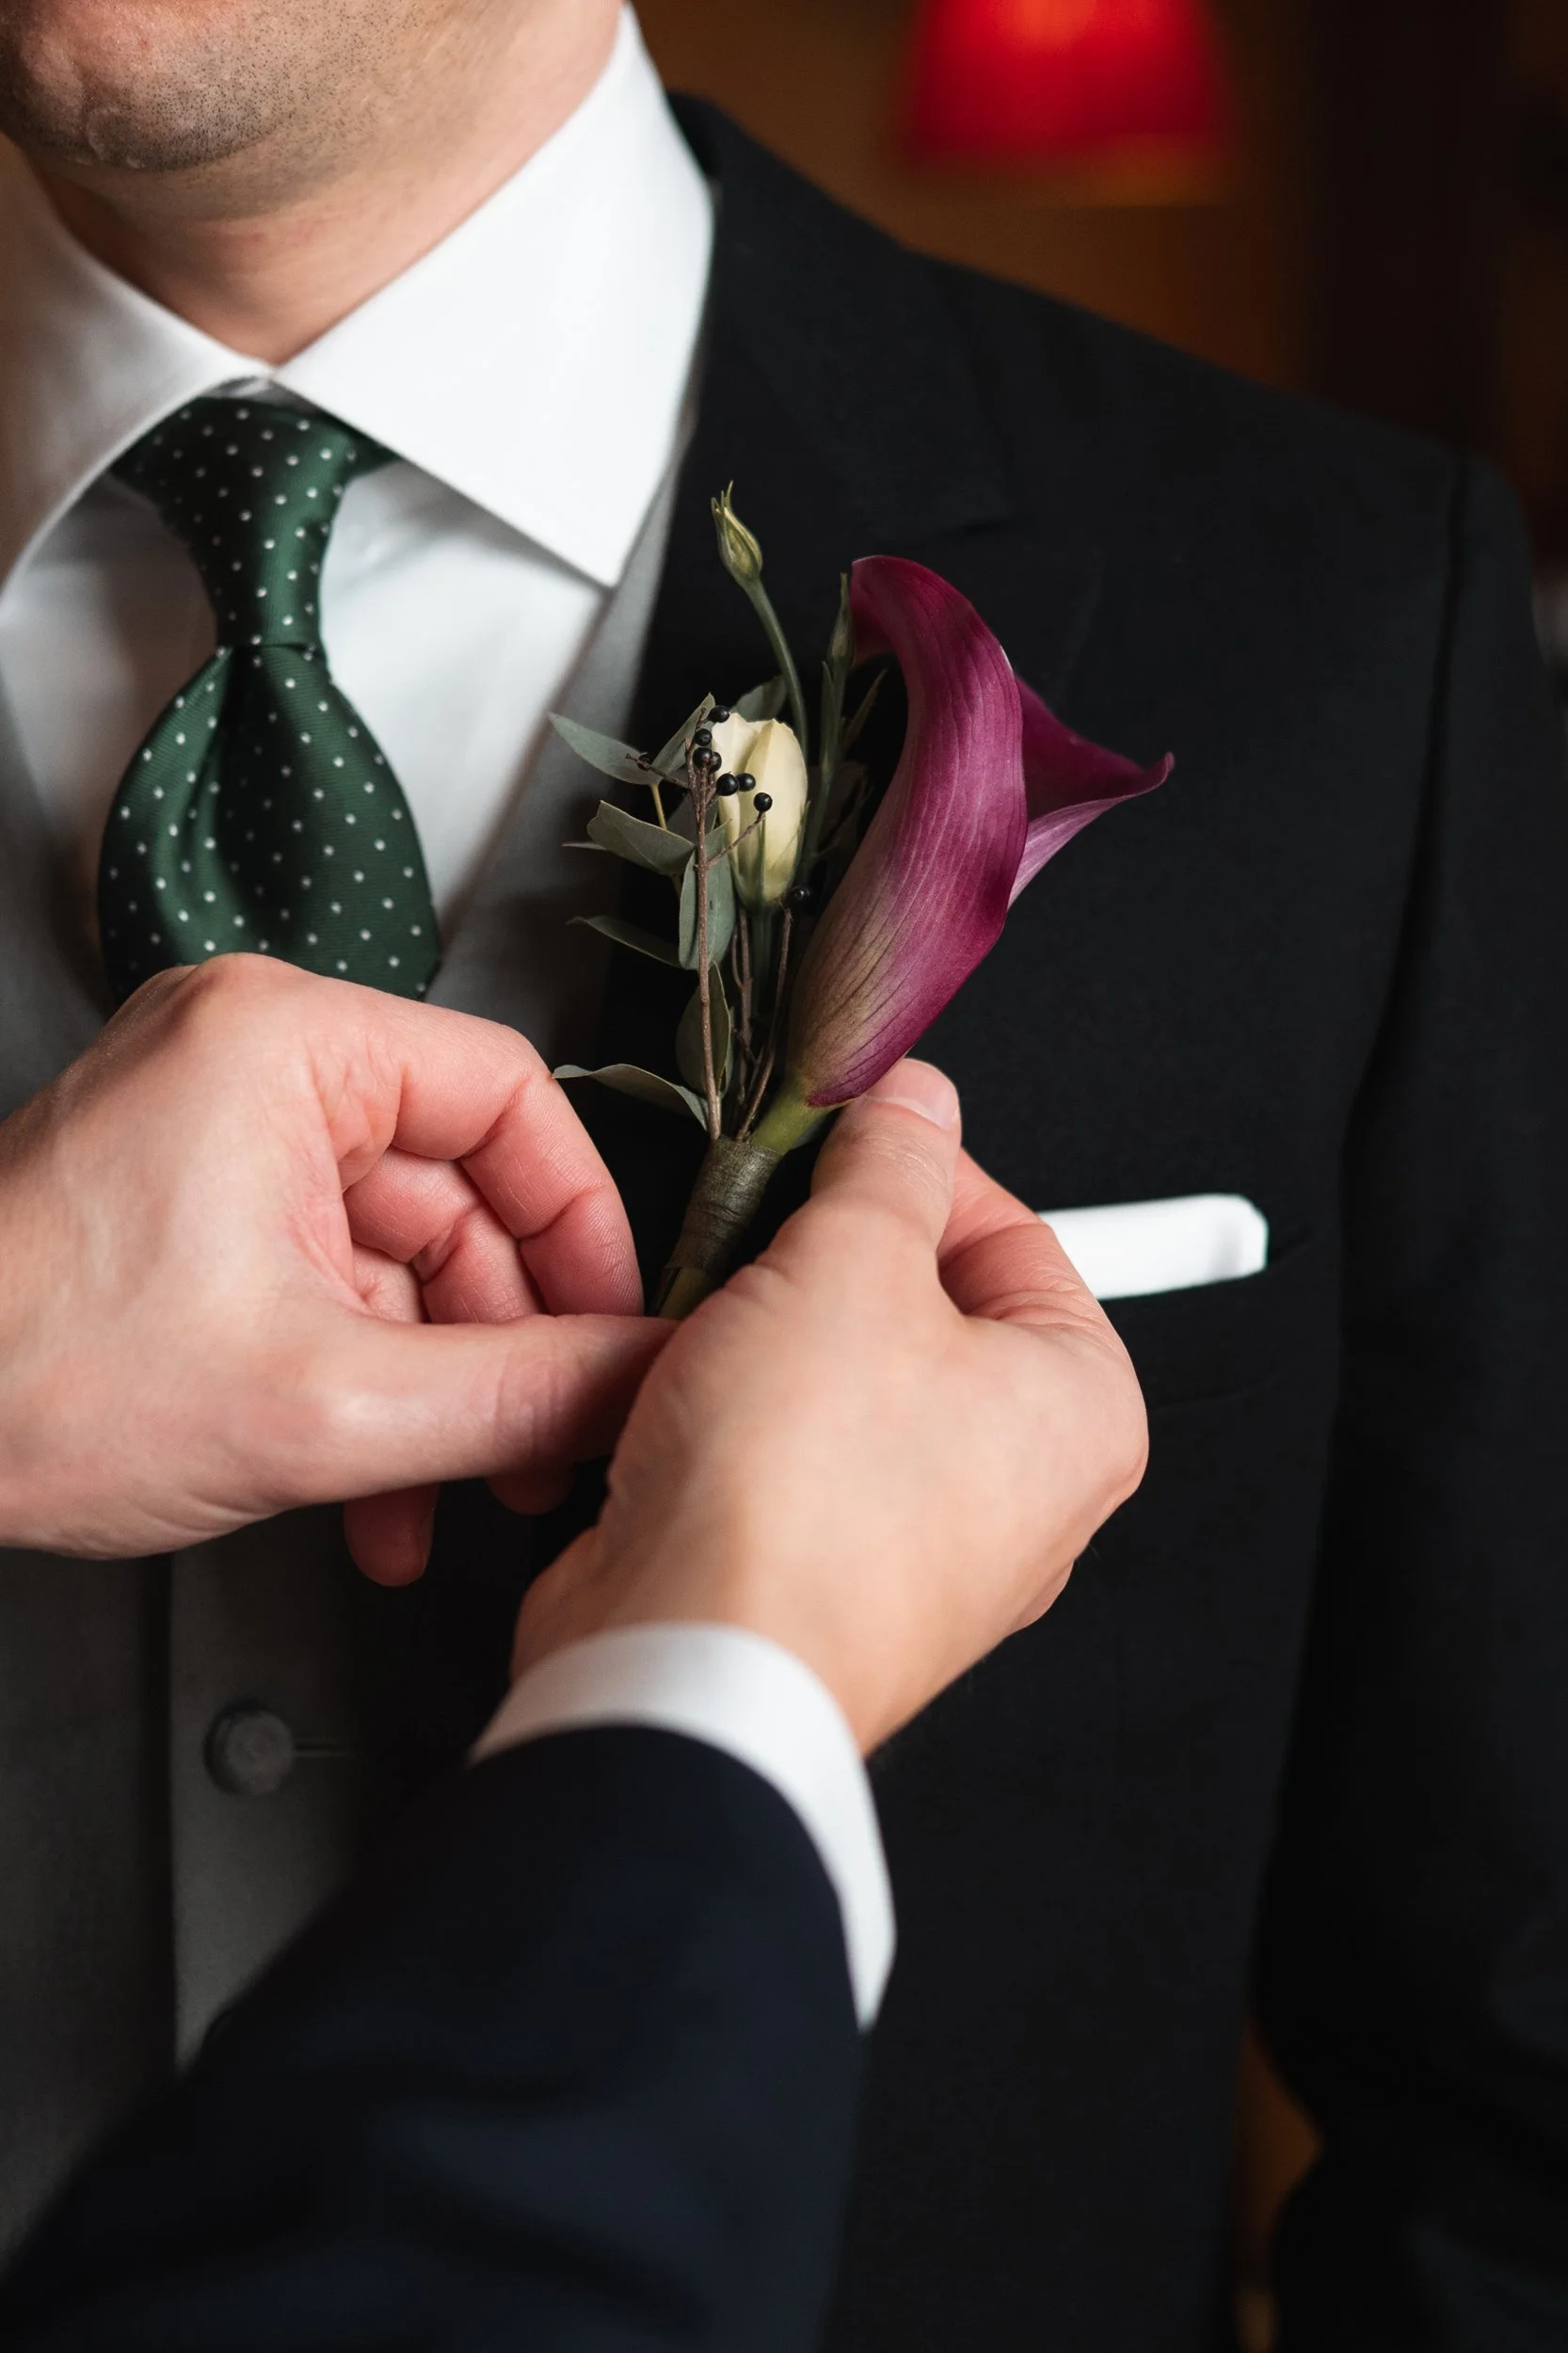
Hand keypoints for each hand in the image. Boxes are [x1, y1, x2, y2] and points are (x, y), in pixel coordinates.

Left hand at [0, 957, 665, 1577]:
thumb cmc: (24, 1375)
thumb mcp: (323, 1406)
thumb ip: (516, 1396)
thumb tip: (641, 1382)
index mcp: (284, 1042)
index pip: (511, 1097)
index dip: (584, 1227)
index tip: (616, 1328)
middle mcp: (252, 1067)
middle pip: (460, 1194)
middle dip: (502, 1347)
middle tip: (542, 1448)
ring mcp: (218, 1142)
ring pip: (397, 1264)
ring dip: (432, 1398)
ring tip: (447, 1502)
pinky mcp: (191, 1215)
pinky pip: (327, 1292)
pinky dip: (364, 1391)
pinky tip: (375, 1499)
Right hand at [515, 1061, 1146, 1751]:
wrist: (689, 1666)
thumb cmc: (803, 1510)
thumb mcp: (850, 1262)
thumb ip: (888, 1161)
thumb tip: (913, 1103)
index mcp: (1083, 1408)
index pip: (1013, 1232)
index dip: (912, 1167)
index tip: (840, 1135)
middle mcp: (1024, 1490)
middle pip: (922, 1304)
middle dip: (824, 1256)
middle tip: (764, 1227)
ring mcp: (926, 1543)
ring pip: (840, 1376)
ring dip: (763, 1330)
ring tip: (712, 1317)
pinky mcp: (826, 1574)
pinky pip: (785, 1450)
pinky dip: (731, 1409)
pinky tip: (680, 1394)